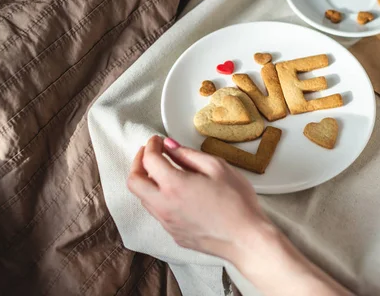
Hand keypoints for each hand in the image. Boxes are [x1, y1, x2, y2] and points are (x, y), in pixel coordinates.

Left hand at [127, 136, 270, 261]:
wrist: (245, 239)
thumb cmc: (236, 203)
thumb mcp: (218, 168)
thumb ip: (189, 155)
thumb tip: (171, 146)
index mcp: (173, 185)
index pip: (149, 160)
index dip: (151, 146)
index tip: (157, 140)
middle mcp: (164, 206)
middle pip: (134, 182)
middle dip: (138, 163)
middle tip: (150, 153)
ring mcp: (167, 223)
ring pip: (143, 199)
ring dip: (147, 182)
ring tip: (162, 171)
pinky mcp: (174, 234)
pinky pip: (158, 213)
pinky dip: (159, 198)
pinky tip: (175, 193)